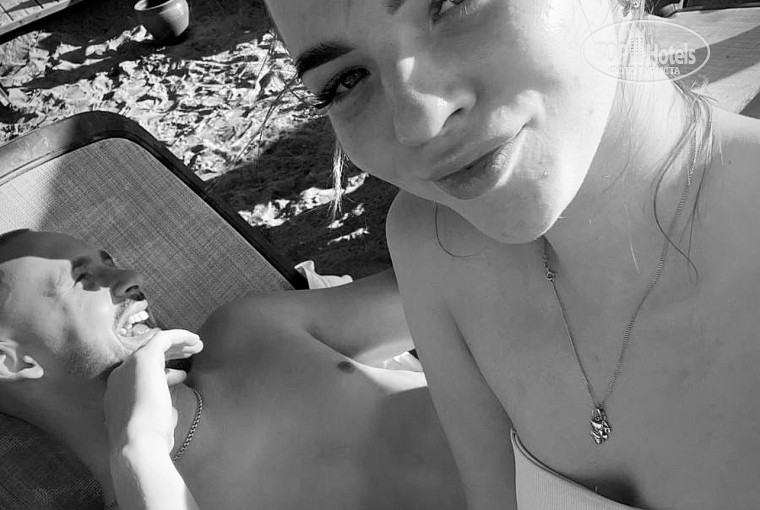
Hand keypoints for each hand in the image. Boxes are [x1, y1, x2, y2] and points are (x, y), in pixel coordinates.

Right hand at [104, 329, 202, 453]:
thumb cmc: (151, 441)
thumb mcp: (154, 425)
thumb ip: (161, 413)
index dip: (163, 372)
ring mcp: (128, 366)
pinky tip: (195, 339)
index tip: (182, 375)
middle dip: (170, 354)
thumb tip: (171, 411)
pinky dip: (179, 336)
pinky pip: (162, 337)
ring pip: (154, 345)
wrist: (139, 444)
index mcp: (118, 395)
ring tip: (198, 346)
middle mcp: (118, 378)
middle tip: (191, 354)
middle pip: (147, 357)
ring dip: (177, 344)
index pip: (140, 374)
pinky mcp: (143, 358)